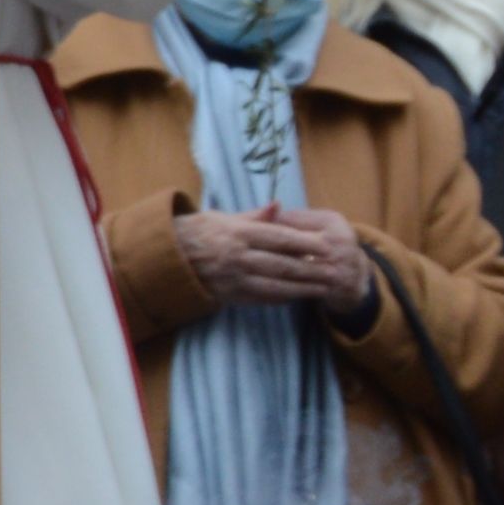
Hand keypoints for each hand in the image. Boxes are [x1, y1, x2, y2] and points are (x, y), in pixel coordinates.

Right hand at [171, 200, 374, 314]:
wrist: (168, 257)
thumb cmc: (199, 231)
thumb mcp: (223, 217)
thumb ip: (253, 216)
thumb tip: (278, 206)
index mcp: (238, 233)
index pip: (279, 237)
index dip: (305, 243)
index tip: (327, 245)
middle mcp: (238, 256)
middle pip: (282, 264)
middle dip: (312, 269)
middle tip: (335, 270)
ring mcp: (234, 278)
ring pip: (276, 285)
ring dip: (303, 288)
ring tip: (325, 287)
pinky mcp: (230, 294)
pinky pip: (262, 298)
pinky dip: (283, 297)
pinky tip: (300, 296)